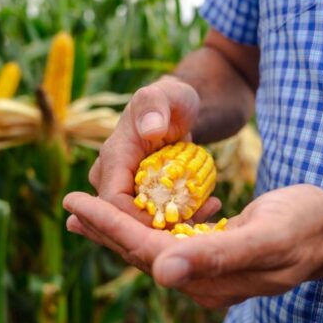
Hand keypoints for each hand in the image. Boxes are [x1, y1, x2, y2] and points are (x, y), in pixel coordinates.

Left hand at [63, 184, 322, 307]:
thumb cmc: (305, 226)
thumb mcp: (267, 236)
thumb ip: (217, 255)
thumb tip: (161, 273)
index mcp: (211, 278)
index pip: (147, 252)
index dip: (109, 227)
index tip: (75, 202)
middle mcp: (204, 281)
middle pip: (142, 254)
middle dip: (104, 229)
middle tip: (69, 204)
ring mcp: (210, 271)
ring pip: (152, 249)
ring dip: (118, 229)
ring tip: (87, 212)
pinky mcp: (215, 257)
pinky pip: (170, 242)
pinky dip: (146, 226)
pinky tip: (136, 214)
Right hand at [88, 76, 219, 222]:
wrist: (177, 109)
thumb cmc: (172, 99)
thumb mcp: (167, 95)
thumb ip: (155, 108)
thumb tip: (150, 130)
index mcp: (113, 157)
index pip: (113, 201)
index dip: (138, 219)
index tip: (174, 219)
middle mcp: (111, 177)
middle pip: (125, 218)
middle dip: (160, 227)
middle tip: (201, 218)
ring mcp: (124, 188)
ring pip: (141, 222)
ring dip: (176, 224)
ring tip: (211, 209)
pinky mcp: (140, 196)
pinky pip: (155, 217)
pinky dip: (182, 217)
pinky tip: (211, 206)